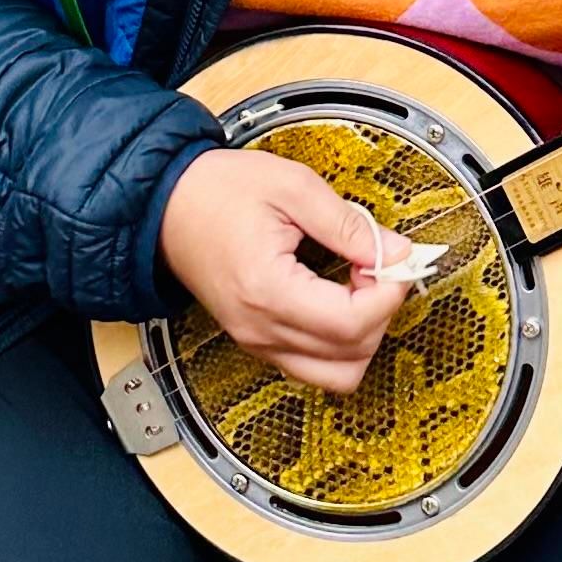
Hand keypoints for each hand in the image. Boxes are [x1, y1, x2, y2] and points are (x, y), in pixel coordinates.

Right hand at [156, 149, 412, 393]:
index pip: (353, 324)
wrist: (164, 205)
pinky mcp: (256, 340)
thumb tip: (397, 252)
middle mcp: (261, 329)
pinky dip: (339, 340)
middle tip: (378, 265)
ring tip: (358, 283)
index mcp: (268, 291)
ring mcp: (257, 341)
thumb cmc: (216, 191)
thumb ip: (349, 224)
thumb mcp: (293, 187)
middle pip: (352, 356)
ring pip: (336, 375)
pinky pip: (313, 365)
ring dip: (363, 334)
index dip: (389, 293)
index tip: (395, 259)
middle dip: (381, 311)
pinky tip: (338, 295)